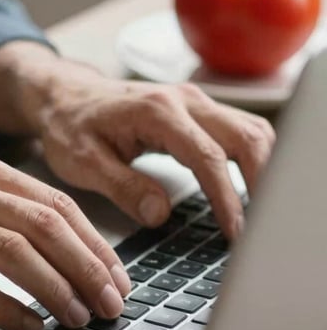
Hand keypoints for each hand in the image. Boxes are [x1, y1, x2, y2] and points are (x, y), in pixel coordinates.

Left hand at [0, 42, 275, 239]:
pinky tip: (252, 189)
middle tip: (263, 228)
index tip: (236, 233)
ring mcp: (194, 102)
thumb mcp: (83, 162)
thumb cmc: (68, 127)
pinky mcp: (197, 111)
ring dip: (265, 169)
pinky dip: (253, 159)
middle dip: (263, 183)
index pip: (207, 157)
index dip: (226, 198)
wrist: (64, 96)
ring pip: (251, 130)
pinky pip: (240, 130)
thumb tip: (161, 214)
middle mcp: (183, 100)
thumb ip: (122, 187)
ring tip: (264, 213)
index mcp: (155, 112)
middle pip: (246, 136)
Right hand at [0, 151, 130, 329]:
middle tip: (113, 303)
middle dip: (88, 268)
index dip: (93, 242)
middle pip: (46, 225)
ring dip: (57, 289)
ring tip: (80, 318)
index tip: (115, 274)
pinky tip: (28, 327)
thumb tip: (43, 243)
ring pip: (17, 253)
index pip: (54, 203)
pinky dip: (8, 308)